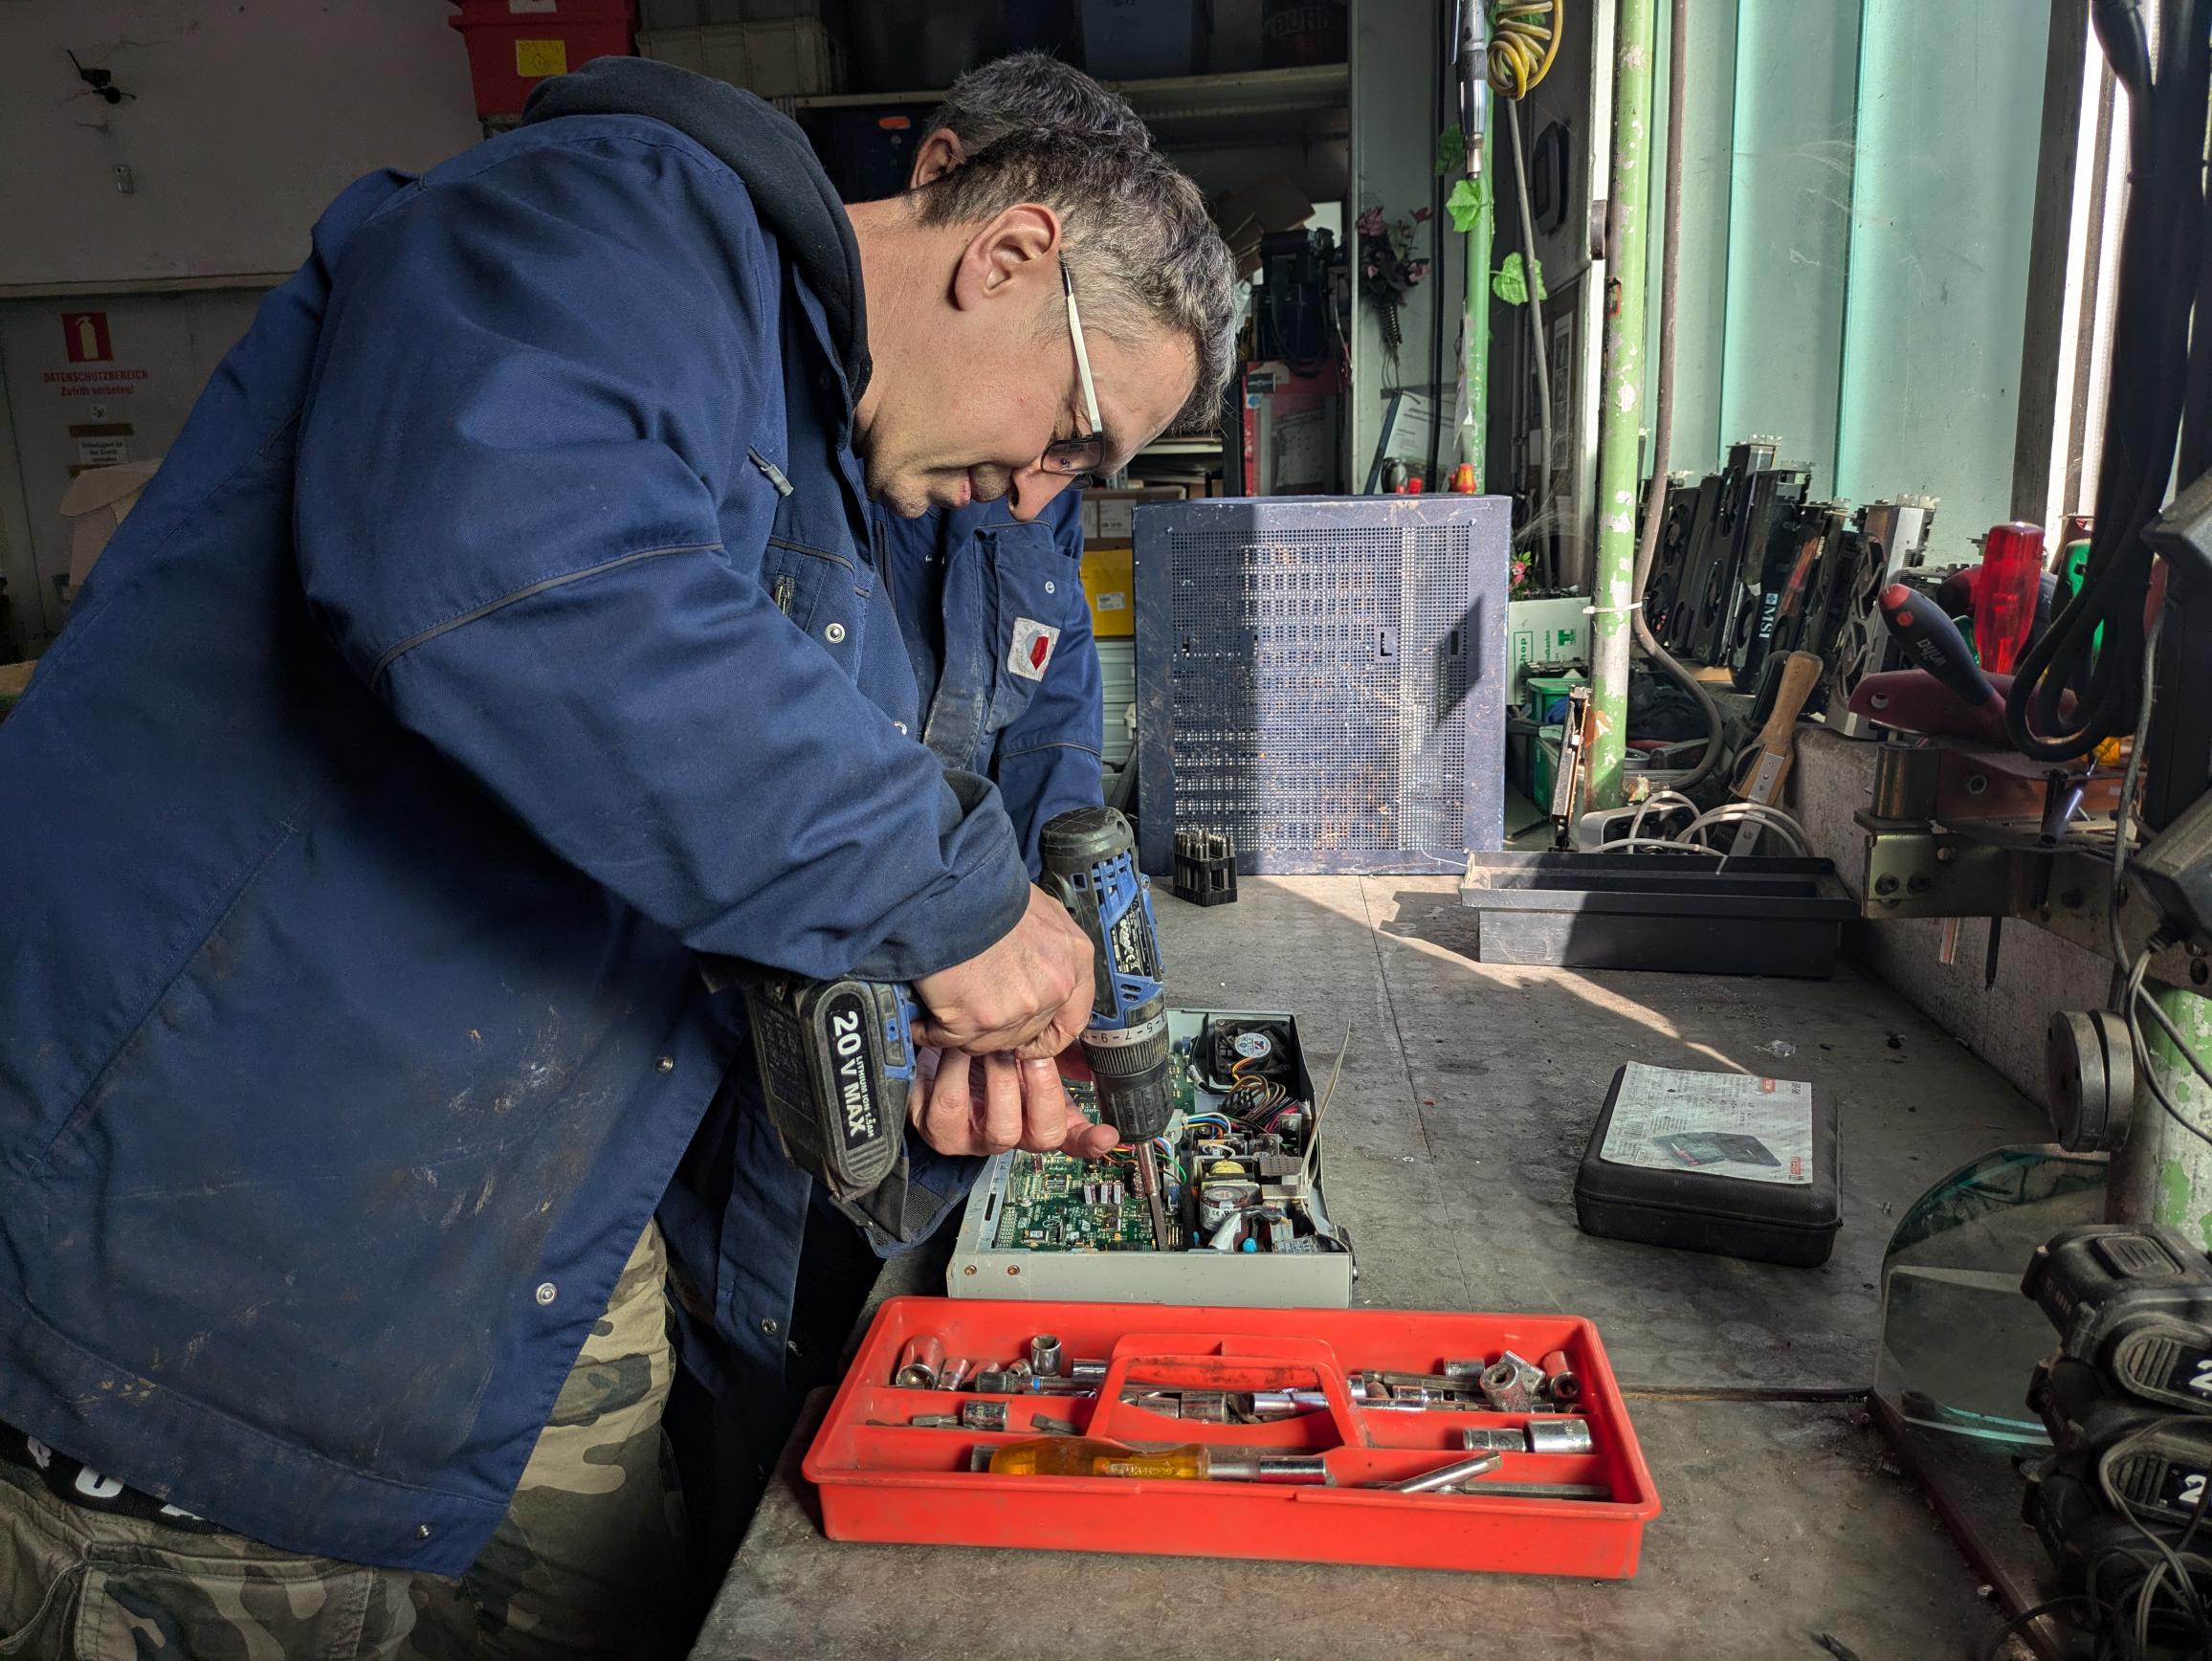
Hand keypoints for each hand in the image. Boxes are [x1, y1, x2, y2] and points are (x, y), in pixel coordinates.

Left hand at [909, 1048, 1120, 1158]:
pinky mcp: (936, 1130)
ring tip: (987, 1045)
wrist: (930, 1043)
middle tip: (1025, 1052)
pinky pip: (949, 1107)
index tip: (1107, 1134)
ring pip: (999, 1129)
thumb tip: (1084, 1059)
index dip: (1092, 1141)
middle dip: (1039, 1088)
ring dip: (996, 1078)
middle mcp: (1009, 1136)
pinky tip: (954, 1049)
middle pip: (1042, 1136)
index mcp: (1035, 1117)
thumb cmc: (979, 1053)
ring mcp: (973, 1140)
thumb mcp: (1021, 1050)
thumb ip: (1057, 1052)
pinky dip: (954, 1072)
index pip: (1073, 1139)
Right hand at [913, 885, 1093, 1059]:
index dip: (1047, 1038)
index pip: (1071, 1022)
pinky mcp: (975, 1021)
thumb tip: (1032, 975)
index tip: (1029, 1042)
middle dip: (998, 1029)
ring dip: (965, 1032)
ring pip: (987, 1041)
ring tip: (944, 1014)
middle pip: (1025, 1033)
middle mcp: (1052, 989)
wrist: (952, 888)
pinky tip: (921, 1022)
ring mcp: (1016, 1009)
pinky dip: (930, 1031)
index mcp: (1074, 961)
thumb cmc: (990, 891)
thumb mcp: (1041, 912)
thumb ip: (1048, 952)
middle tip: (975, 1018)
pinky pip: (949, 1039)